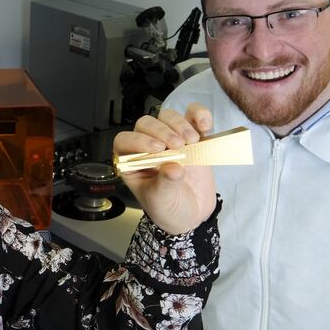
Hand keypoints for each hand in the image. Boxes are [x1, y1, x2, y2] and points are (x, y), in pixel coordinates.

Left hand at [113, 103, 216, 234]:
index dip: (138, 140)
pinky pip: (193, 116)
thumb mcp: (161, 200)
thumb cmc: (168, 208)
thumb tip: (173, 167)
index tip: (157, 149)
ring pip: (168, 117)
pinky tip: (204, 126)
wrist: (192, 214)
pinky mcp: (191, 137)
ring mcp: (170, 139)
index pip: (125, 141)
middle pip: (147, 124)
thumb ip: (164, 183)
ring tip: (192, 141)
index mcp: (131, 162)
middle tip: (177, 146)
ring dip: (180, 124)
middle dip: (162, 131)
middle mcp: (148, 147)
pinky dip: (200, 115)